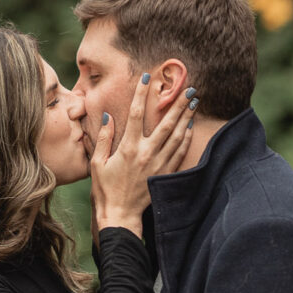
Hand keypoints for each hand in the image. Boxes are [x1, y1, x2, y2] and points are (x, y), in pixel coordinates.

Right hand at [92, 76, 195, 234]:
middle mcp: (146, 154)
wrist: (119, 214)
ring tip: (194, 102)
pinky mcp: (165, 174)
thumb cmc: (105, 189)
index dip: (142, 94)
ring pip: (177, 136)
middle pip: (166, 123)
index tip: (148, 77)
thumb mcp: (97, 163)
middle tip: (189, 87)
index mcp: (128, 148)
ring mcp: (158, 164)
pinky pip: (180, 153)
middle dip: (178, 103)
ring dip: (186, 118)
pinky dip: (187, 139)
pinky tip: (191, 127)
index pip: (136, 114)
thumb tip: (109, 117)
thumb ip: (104, 138)